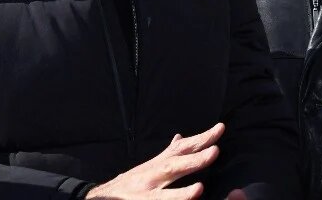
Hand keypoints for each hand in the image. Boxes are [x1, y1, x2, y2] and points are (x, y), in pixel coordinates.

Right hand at [86, 123, 225, 198]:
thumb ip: (167, 154)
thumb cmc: (129, 184)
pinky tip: (188, 199)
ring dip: (184, 183)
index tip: (220, 128)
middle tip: (215, 150)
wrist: (101, 198)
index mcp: (158, 164)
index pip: (182, 148)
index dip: (201, 139)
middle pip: (175, 162)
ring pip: (166, 184)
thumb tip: (181, 137)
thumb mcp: (148, 166)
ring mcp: (145, 191)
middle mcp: (151, 174)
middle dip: (195, 156)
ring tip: (201, 184)